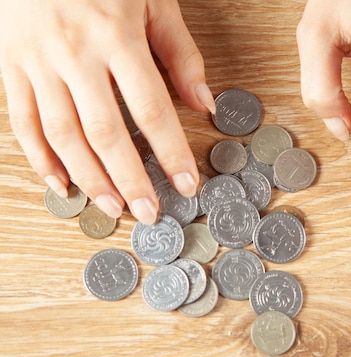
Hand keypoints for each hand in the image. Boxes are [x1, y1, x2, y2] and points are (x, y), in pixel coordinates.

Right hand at [0, 0, 215, 223]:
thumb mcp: (153, 0)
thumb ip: (180, 53)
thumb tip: (203, 104)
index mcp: (117, 36)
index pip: (151, 109)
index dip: (171, 153)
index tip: (187, 185)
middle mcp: (75, 53)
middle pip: (105, 132)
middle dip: (130, 179)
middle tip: (149, 213)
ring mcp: (37, 60)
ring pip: (62, 134)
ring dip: (89, 177)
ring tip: (113, 206)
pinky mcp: (9, 62)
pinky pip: (21, 120)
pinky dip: (40, 157)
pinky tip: (61, 184)